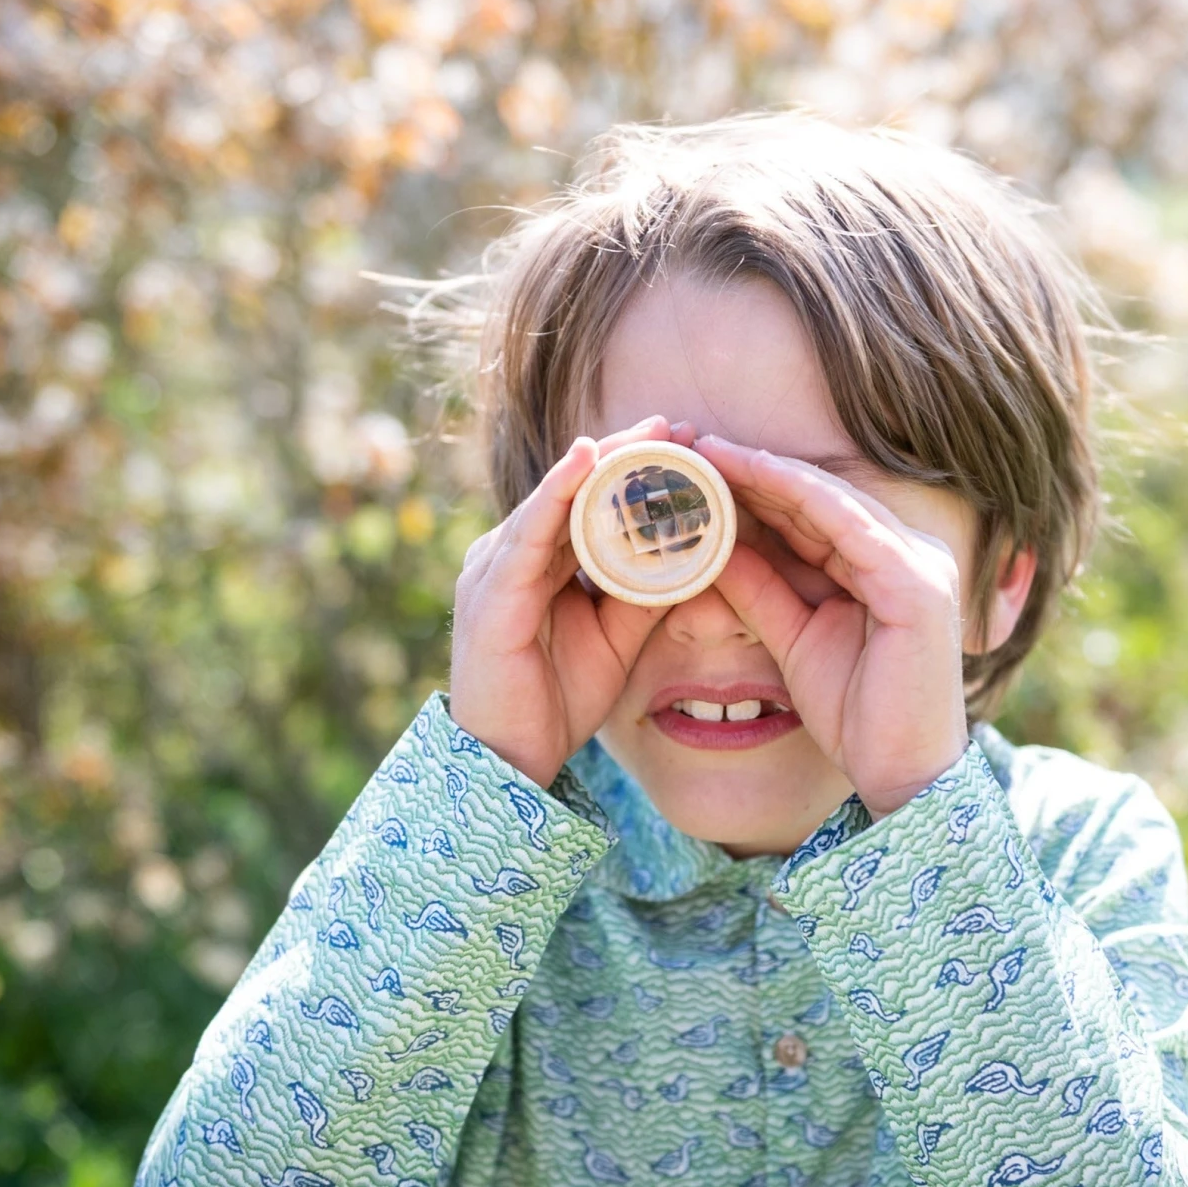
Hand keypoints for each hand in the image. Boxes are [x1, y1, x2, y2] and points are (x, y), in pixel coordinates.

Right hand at [448, 415, 694, 787]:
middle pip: (575, 489)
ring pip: (557, 500)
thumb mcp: (617, 637)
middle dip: (627, 454)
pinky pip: (530, 531)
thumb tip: (696, 556)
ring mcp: (496, 566)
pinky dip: (558, 493)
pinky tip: (588, 460)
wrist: (510, 761)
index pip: (592, 501)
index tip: (688, 444)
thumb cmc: (556, 699)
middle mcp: (514, 552)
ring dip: (604, 463)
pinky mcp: (492, 589)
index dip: (636, 470)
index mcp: (540, 561)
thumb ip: (646, 594)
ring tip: (650, 433)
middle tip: (678, 425)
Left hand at [696, 434, 969, 819]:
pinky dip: (795, 494)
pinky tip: (750, 475)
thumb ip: (761, 590)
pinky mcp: (916, 583)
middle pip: (820, 497)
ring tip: (710, 451)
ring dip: (766, 471)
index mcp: (889, 566)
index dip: (756, 487)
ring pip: (830, 500)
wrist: (903, 777)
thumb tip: (713, 548)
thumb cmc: (857, 716)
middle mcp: (911, 554)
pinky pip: (846, 524)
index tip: (697, 469)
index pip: (814, 513)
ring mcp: (920, 563)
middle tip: (692, 445)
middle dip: (754, 469)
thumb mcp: (793, 639)